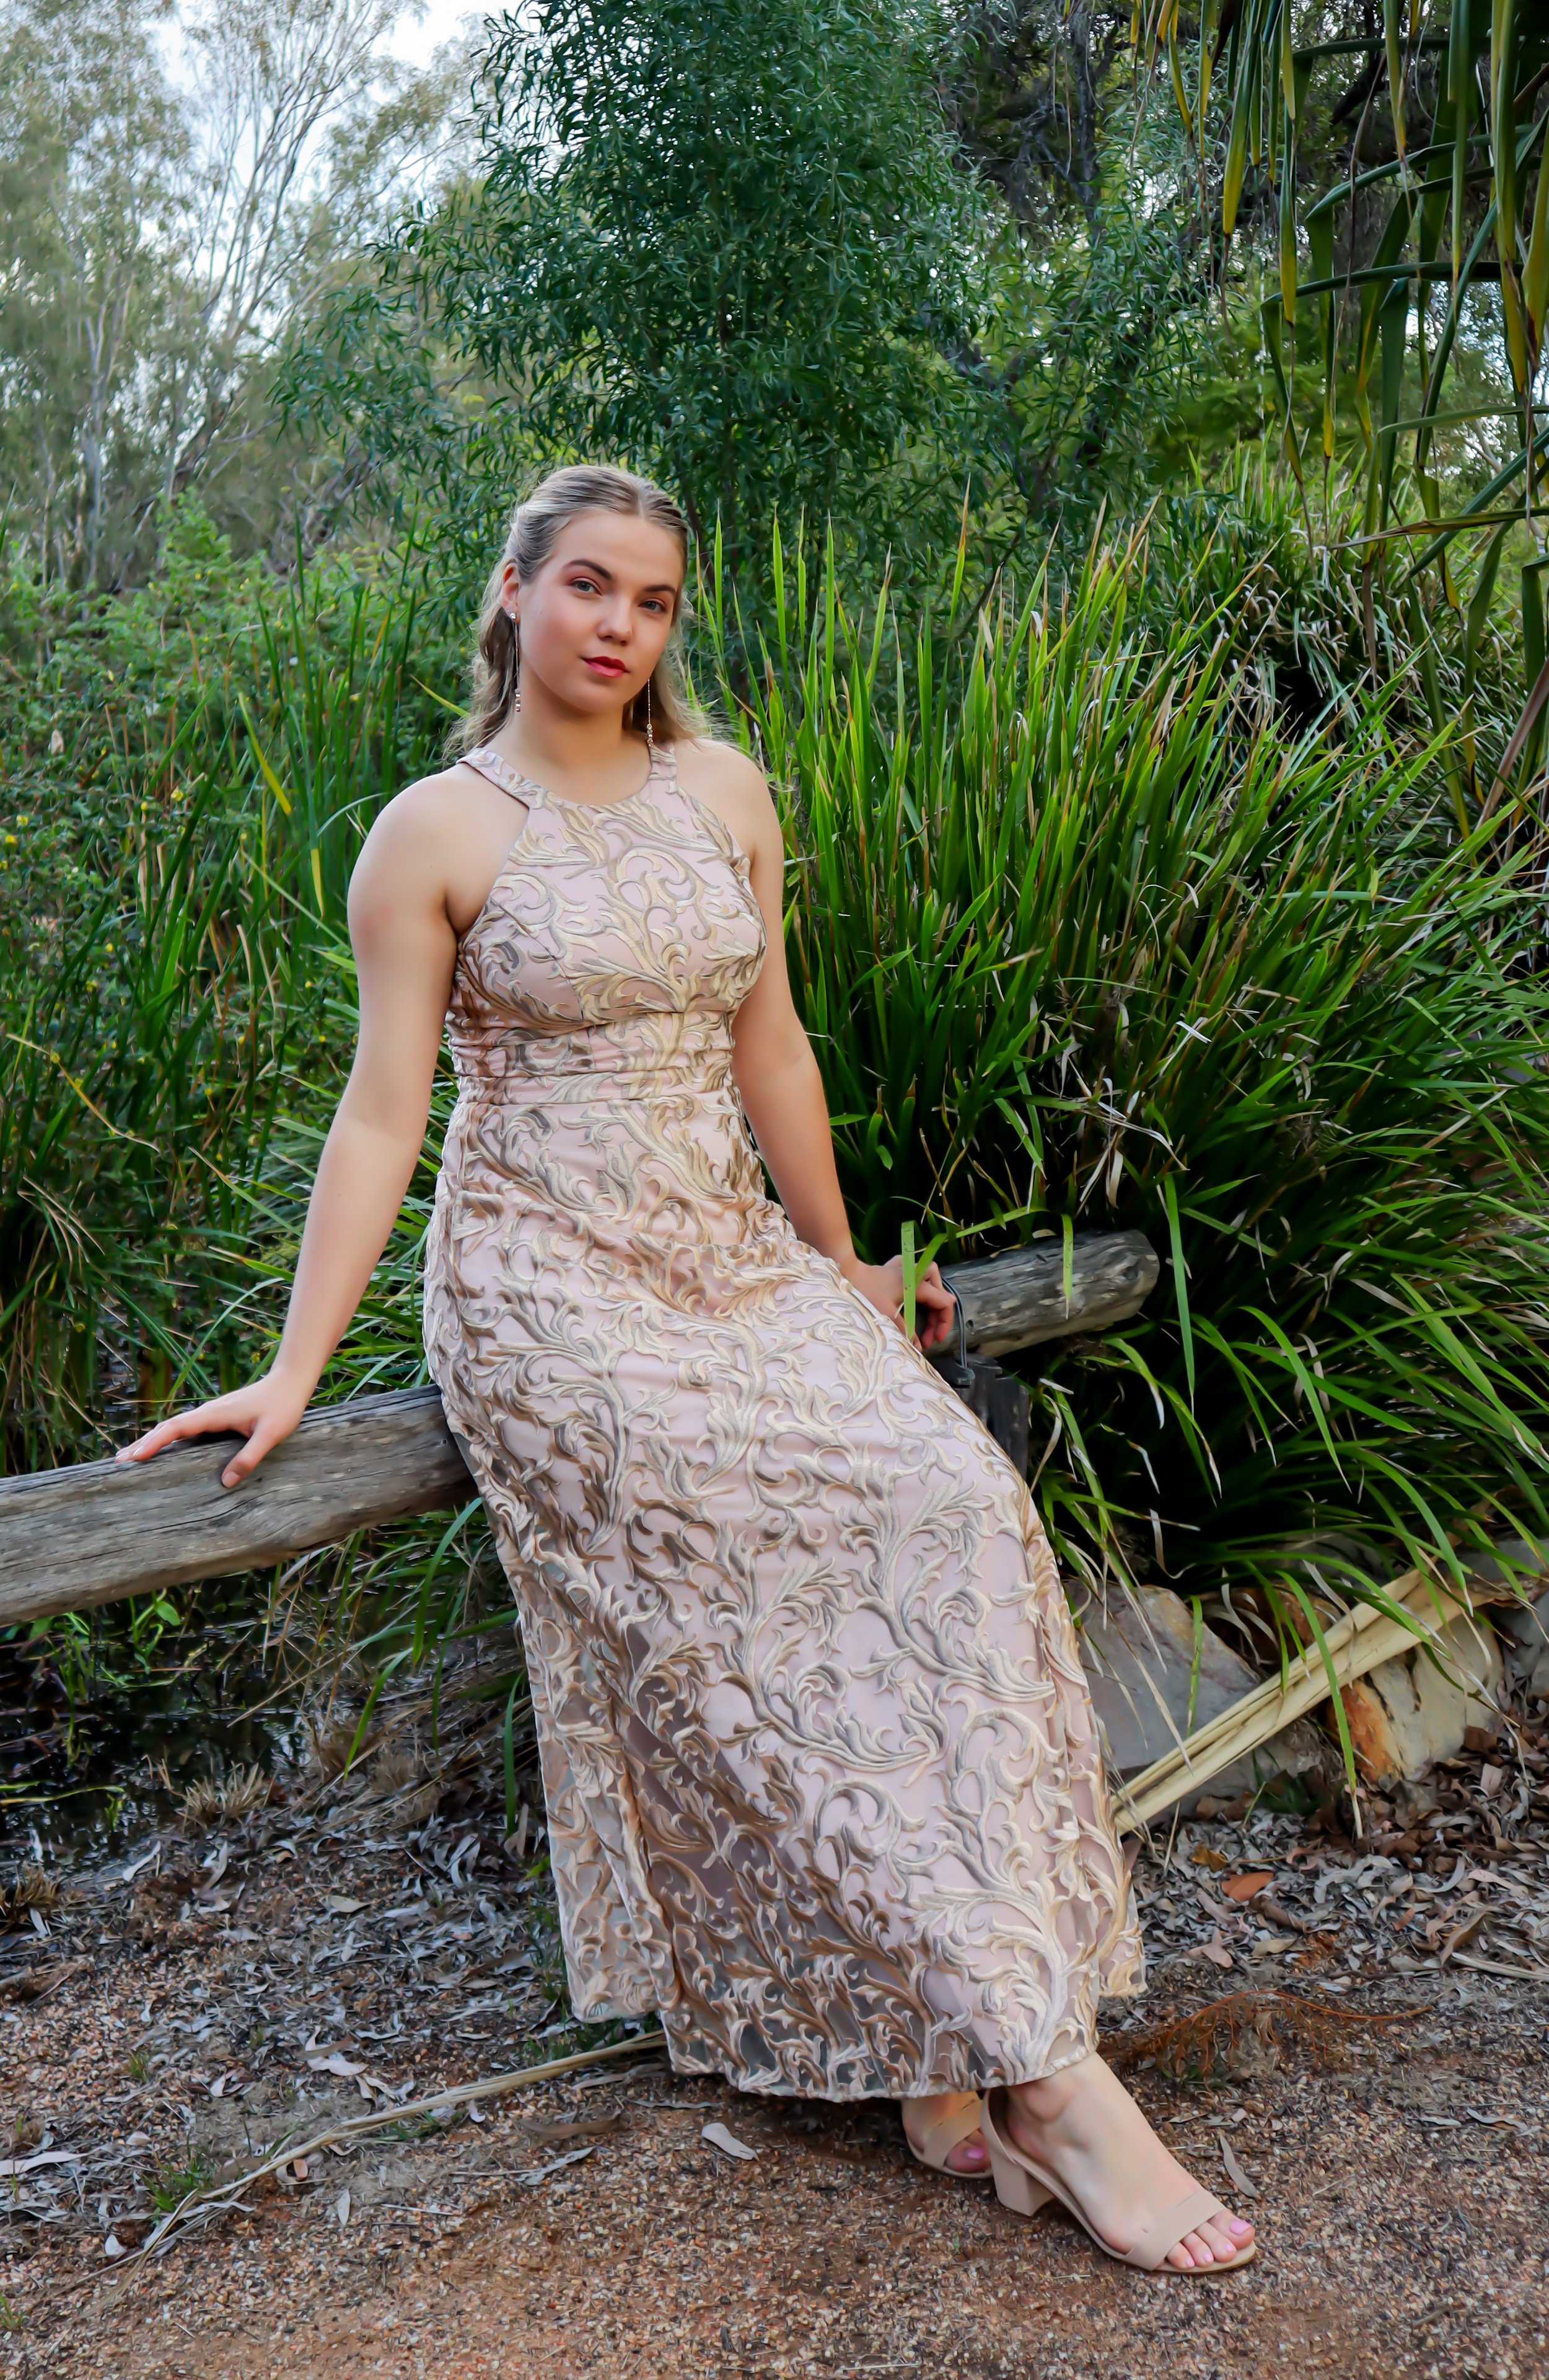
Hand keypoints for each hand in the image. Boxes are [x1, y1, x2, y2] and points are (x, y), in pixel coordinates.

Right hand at [115, 1371, 310, 1488]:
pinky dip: (170, 1438)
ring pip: (176, 1427)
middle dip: (144, 1443)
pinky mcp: (218, 1417)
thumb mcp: (270, 1434)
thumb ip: (249, 1457)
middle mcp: (208, 1412)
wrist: (291, 1382)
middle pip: (168, 1427)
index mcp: (215, 1414)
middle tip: (120, 1461)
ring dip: (154, 1440)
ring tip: (133, 1457)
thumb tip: (225, 1482)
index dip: (154, 1442)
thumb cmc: (283, 1407)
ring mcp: (212, 1414)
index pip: (176, 1428)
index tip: (135, 1456)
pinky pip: (188, 1429)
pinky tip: (166, 1449)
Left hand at [836, 1251, 956, 1349]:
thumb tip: (919, 1347)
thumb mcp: (886, 1317)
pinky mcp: (896, 1270)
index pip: (944, 1303)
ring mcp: (907, 1271)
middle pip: (939, 1297)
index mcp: (919, 1285)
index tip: (936, 1339)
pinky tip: (913, 1301)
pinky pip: (917, 1278)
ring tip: (923, 1326)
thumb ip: (906, 1332)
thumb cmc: (866, 1294)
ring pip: (931, 1287)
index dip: (944, 1323)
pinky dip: (920, 1291)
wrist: (846, 1273)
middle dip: (936, 1319)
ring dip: (930, 1307)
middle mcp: (917, 1275)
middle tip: (927, 1340)